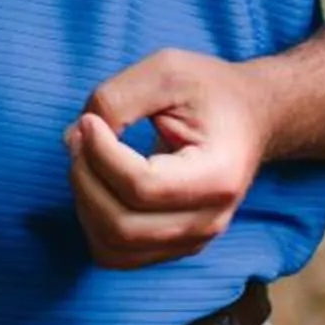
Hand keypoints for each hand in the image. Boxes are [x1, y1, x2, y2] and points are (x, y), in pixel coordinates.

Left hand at [63, 50, 271, 269]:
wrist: (247, 117)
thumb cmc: (209, 91)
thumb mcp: (167, 70)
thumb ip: (118, 98)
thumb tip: (76, 137)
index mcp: (218, 177)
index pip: (142, 186)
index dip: (101, 153)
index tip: (90, 121)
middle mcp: (208, 221)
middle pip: (122, 226)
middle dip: (85, 178)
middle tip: (81, 137)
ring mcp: (192, 241)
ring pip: (113, 248)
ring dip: (84, 202)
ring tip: (87, 158)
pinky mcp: (172, 246)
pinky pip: (115, 254)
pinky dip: (91, 221)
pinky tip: (97, 182)